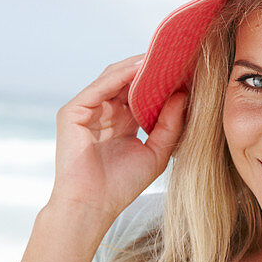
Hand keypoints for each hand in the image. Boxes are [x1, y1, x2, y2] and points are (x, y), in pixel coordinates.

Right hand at [49, 54, 187, 223]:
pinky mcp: (73, 111)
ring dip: (138, 67)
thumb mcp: (156, 152)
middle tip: (178, 56)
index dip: (162, 82)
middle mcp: (105, 112)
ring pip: (114, 78)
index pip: (143, 93)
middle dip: (152, 69)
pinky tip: (140, 69)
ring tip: (163, 57)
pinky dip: (120, 76)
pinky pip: (100, 87)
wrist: (93, 205)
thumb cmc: (122, 185)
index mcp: (123, 121)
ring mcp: (87, 110)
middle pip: (129, 80)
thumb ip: (170, 124)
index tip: (188, 70)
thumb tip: (184, 95)